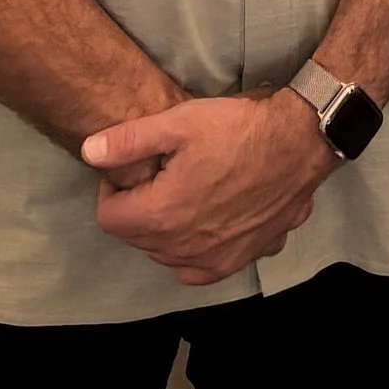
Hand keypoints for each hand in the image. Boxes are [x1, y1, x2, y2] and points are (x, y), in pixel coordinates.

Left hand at [80, 92, 333, 285]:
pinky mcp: (239, 261)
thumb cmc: (238, 129)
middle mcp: (182, 250)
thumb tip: (88, 151)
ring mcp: (213, 261)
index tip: (136, 165)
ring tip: (188, 189)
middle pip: (137, 237)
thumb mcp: (180, 122)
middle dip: (139, 207)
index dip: (114, 187)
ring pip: (166, 253)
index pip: (109, 217)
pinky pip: (198, 267)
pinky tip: (209, 218)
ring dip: (165, 228)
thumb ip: (128, 140)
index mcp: (161, 217)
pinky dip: (194, 248)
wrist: (300, 142)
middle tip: (163, 173)